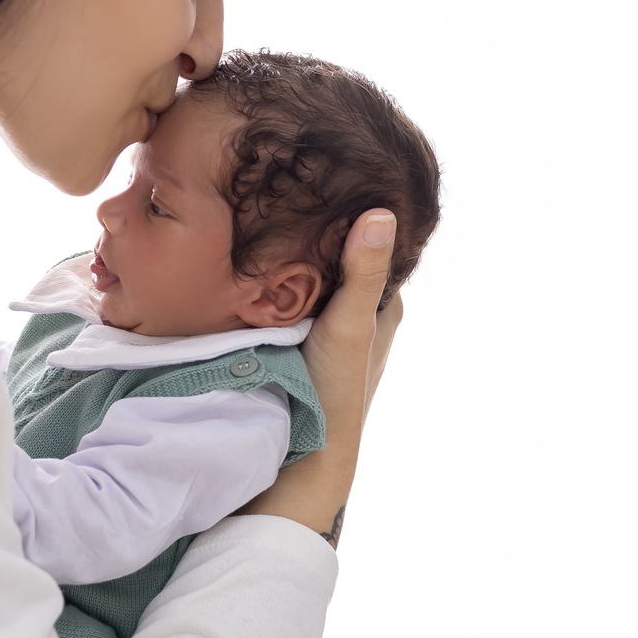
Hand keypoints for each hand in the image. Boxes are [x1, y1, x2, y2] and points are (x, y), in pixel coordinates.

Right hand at [236, 211, 401, 547]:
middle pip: (339, 259)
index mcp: (387, 307)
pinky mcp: (302, 347)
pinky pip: (290, 301)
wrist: (306, 458)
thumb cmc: (335, 391)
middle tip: (285, 191)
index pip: (371, 243)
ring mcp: (330, 333)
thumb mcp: (349, 325)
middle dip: (318, 232)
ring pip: (313, 281)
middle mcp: (363, 317)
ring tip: (264, 216)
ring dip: (293, 258)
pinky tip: (251, 263)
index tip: (321, 179)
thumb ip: (362, 272)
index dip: (352, 212)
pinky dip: (277, 283)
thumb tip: (384, 210)